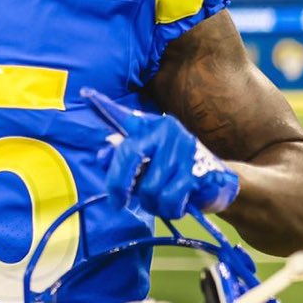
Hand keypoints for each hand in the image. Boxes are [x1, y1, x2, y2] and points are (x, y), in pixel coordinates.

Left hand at [82, 87, 239, 220]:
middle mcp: (166, 131)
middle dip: (119, 187)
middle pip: (129, 157)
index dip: (104, 104)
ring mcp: (183, 150)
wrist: (217, 182)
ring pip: (150, 188)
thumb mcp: (147, 160)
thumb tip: (102, 156)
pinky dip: (169, 209)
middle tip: (118, 202)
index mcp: (151, 125)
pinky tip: (173, 205)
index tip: (85, 92)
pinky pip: (170, 200)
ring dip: (150, 204)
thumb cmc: (173, 169)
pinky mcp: (198, 171)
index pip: (123, 117)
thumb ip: (122, 157)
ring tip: (156, 202)